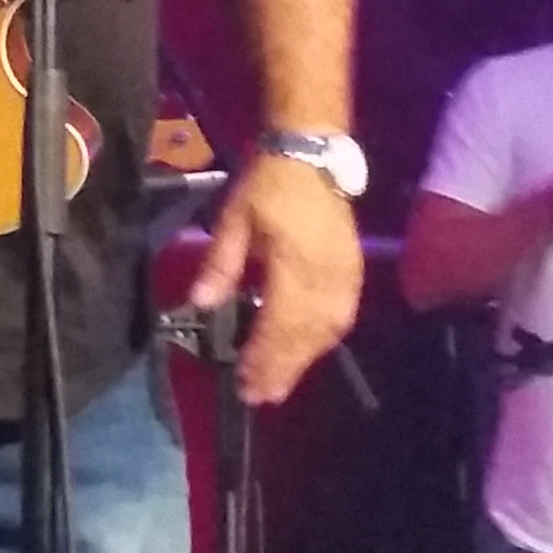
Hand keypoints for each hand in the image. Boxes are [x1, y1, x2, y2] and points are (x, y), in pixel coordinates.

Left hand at [194, 148, 365, 403]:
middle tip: (259, 396)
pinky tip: (306, 354)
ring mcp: (344, 276)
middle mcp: (324, 275)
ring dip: (302, 361)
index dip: (262, 355)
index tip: (245, 381)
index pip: (278, 321)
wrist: (313, 155)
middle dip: (281, 368)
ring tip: (278, 384)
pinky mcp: (353, 273)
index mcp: (292, 261)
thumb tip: (199, 304)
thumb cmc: (268, 186)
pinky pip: (341, 318)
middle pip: (305, 335)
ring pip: (326, 332)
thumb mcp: (234, 219)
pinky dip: (322, 341)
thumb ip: (220, 264)